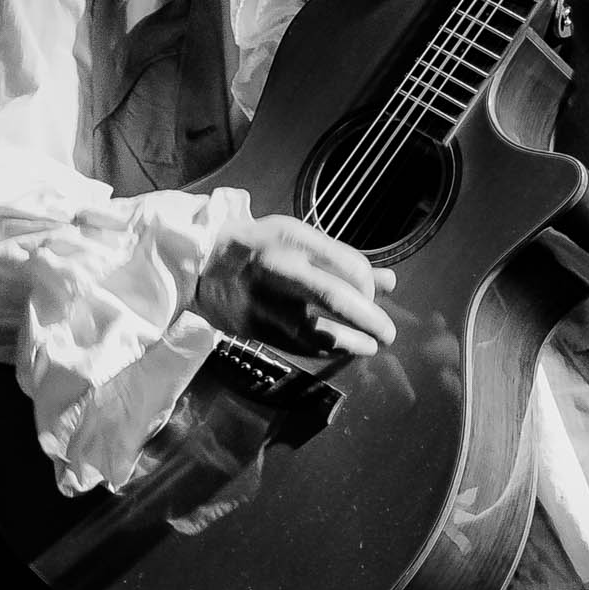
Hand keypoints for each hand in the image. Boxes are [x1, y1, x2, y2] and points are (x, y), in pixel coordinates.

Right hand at [195, 211, 396, 357]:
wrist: (197, 261)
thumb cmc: (259, 248)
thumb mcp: (299, 240)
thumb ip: (343, 261)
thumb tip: (390, 282)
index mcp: (290, 238)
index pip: (348, 266)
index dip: (369, 286)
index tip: (373, 294)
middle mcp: (275, 267)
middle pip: (333, 298)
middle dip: (369, 320)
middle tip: (388, 333)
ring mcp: (261, 300)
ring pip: (316, 331)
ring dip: (350, 343)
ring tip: (369, 346)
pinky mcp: (251, 327)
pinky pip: (297, 346)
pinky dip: (323, 351)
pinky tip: (339, 349)